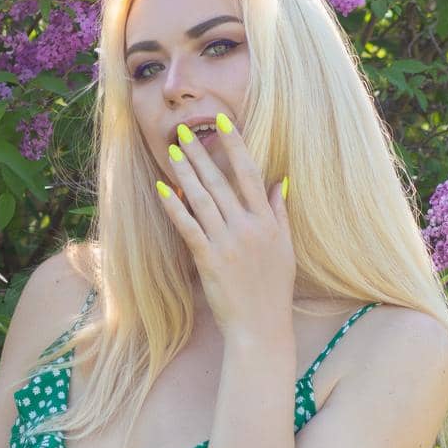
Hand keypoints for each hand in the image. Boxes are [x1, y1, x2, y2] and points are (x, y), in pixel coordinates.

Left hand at [155, 116, 294, 337]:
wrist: (261, 326)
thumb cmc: (273, 290)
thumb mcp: (285, 249)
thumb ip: (280, 214)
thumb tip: (280, 183)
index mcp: (267, 221)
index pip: (250, 173)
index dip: (235, 145)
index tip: (222, 121)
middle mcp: (248, 227)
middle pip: (220, 182)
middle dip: (200, 154)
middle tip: (183, 130)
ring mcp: (227, 243)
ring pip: (202, 199)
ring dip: (185, 172)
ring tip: (172, 151)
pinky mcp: (209, 260)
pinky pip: (188, 227)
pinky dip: (174, 207)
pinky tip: (162, 189)